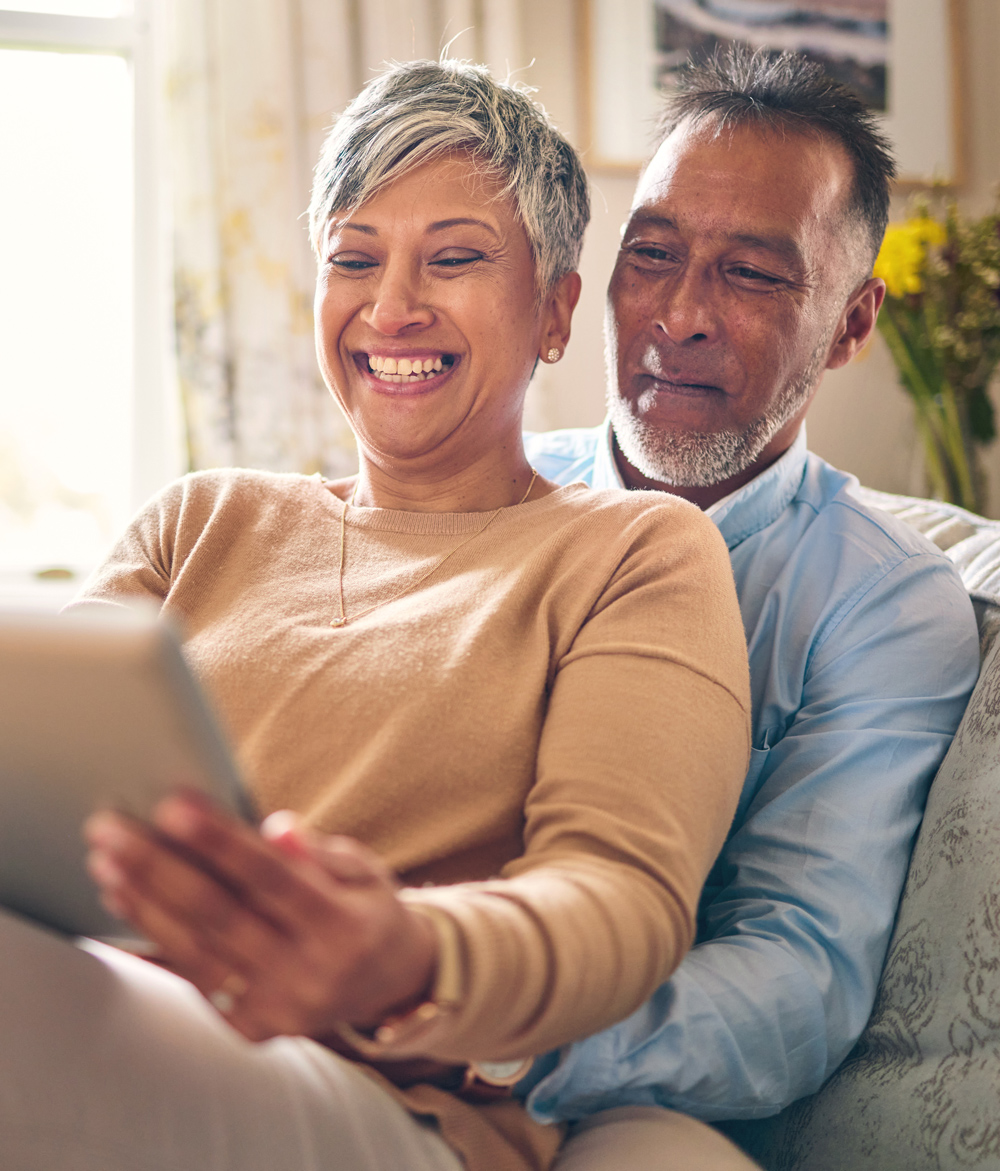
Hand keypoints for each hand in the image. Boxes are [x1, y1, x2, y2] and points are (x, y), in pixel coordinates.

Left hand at [83, 791, 436, 1041]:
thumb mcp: (363, 869)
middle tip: (110, 829)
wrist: (388, 983)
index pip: (272, 879)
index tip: (172, 805)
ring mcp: (277, 1008)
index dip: (220, 842)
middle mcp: (310, 975)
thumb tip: (276, 827)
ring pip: (196, 951)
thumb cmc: (366, 909)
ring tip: (106, 860)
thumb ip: (317, 851)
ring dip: (143, 902)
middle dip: (158, 868)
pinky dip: (153, 936)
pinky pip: (193, 977)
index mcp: (344, 927)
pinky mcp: (251, 1026)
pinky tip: (124, 899)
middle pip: (220, 916)